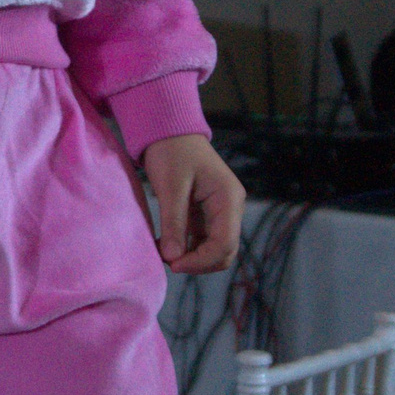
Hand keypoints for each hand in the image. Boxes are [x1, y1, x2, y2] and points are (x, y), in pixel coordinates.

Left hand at [140, 132, 244, 274]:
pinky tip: (165, 245)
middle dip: (198, 263)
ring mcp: (220, 212)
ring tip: (164, 252)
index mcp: (228, 199)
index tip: (173, 264)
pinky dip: (186, 248)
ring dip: (192, 258)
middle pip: (224, 252)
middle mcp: (230, 208)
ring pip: (214, 249)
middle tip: (168, 261)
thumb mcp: (170, 186)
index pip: (225, 244)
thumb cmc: (171, 151)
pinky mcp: (206, 214)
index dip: (201, 261)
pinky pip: (201, 240)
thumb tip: (173, 258)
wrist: (168, 130)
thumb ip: (174, 222)